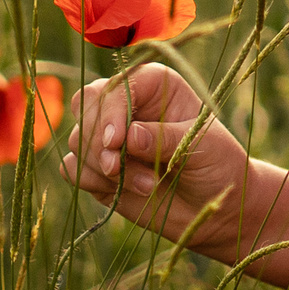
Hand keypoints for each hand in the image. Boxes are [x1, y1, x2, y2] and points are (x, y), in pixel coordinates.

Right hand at [59, 62, 250, 247]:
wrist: (212, 205)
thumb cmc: (217, 163)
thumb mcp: (201, 144)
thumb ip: (164, 138)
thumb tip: (128, 136)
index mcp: (154, 85)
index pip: (115, 86)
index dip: (110, 112)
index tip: (116, 142)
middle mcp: (127, 105)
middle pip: (85, 105)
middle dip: (97, 140)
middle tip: (118, 168)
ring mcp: (109, 137)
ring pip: (77, 140)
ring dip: (105, 168)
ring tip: (148, 185)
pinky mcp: (97, 167)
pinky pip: (71, 169)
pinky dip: (91, 181)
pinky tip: (123, 191)